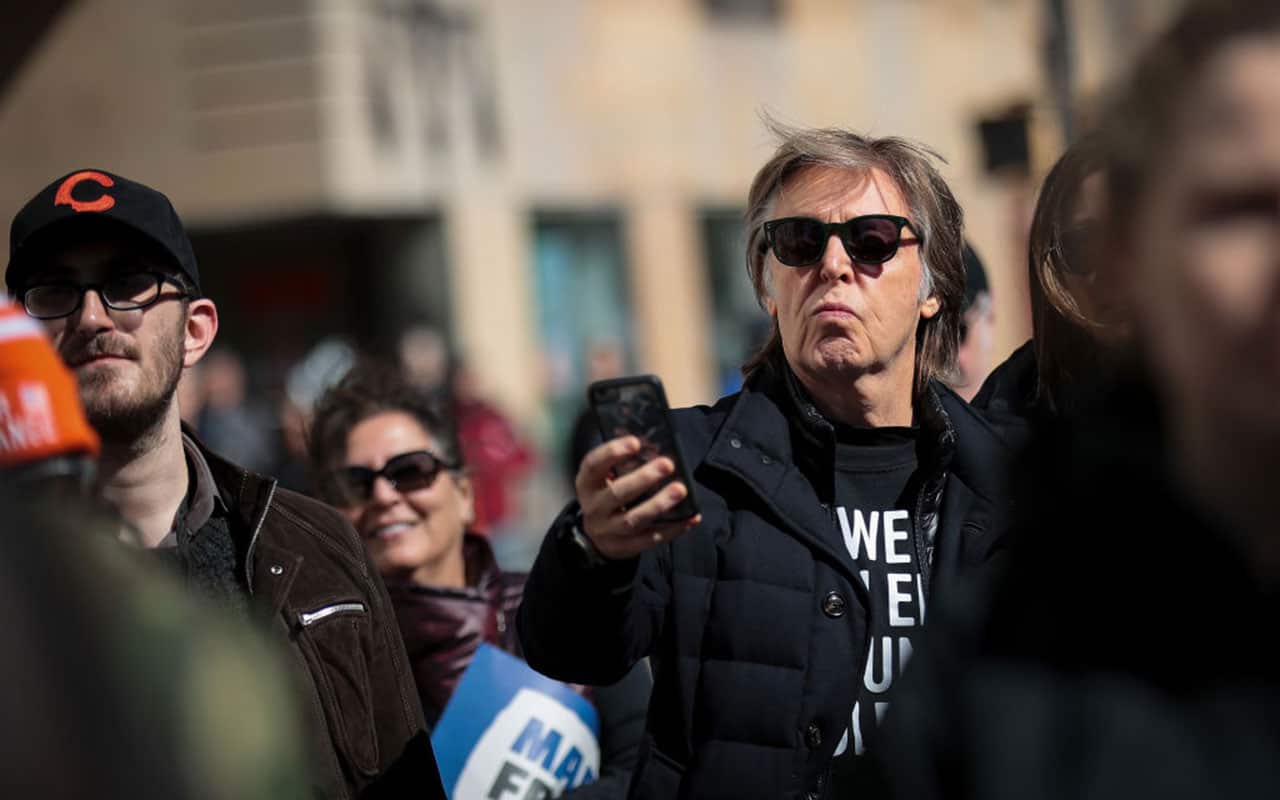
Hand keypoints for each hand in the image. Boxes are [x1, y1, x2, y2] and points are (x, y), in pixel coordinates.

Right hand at [575, 435, 701, 560]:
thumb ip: (623, 465)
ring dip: (659, 504)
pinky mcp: (624, 547)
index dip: (611, 453)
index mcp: (587, 485)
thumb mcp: (604, 479)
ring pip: (633, 519)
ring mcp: (608, 531)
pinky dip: (672, 529)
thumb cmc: (606, 497)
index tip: (635, 442)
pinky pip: (650, 539)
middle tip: (667, 464)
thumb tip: (654, 446)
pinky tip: (688, 517)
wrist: (597, 538)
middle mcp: (594, 508)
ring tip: (679, 490)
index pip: (593, 466)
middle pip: (617, 494)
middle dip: (643, 478)